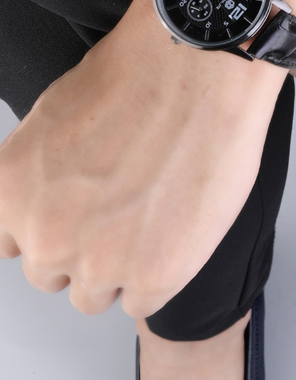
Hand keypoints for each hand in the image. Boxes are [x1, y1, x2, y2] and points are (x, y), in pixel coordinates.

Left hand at [0, 0, 285, 318]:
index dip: (50, 235)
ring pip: (95, 297)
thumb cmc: (134, 83)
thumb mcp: (50, 125)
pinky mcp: (153, 277)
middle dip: (84, 255)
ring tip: (150, 231)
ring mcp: (99, 263)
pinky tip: (173, 240)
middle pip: (53, 276)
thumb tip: (55, 204)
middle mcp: (45, 236)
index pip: (11, 246)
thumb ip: (40, 181)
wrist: (194, 75)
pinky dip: (157, 280)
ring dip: (118, 273)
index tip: (76, 226)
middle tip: (121, 223)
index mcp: (10, 194)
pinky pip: (142, 305)